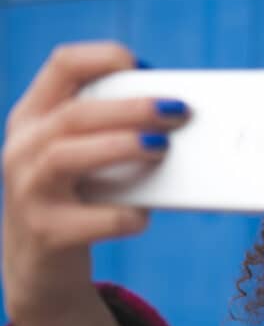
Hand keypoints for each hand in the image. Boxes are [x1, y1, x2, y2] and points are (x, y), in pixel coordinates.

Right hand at [1, 41, 186, 325]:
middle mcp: (22, 148)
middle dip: (130, 108)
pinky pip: (94, 219)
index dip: (104, 58)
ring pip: (67, 156)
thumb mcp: (83, 157)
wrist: (40, 268)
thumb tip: (180, 117)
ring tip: (162, 148)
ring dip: (120, 147)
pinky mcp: (47, 233)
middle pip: (75, 114)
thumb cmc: (78, 198)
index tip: (145, 66)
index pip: (62, 65)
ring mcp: (28, 192)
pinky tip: (145, 215)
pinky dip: (127, 215)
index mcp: (34, 117)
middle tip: (176, 110)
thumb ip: (113, 132)